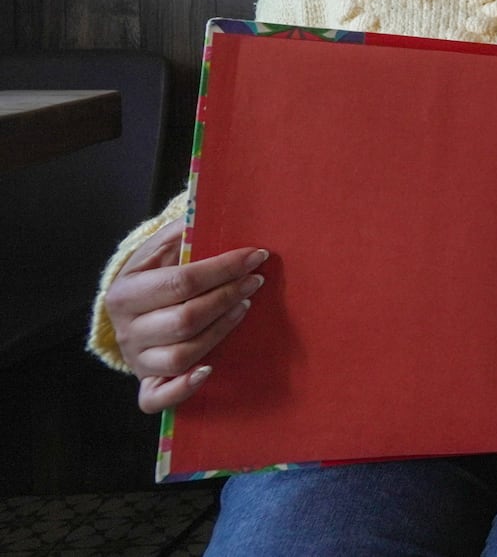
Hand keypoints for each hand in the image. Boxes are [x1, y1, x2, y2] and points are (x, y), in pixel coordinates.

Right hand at [101, 219, 269, 413]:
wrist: (129, 312)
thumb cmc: (153, 277)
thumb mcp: (157, 251)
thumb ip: (178, 234)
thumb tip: (203, 213)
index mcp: (125, 292)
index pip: (181, 282)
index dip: (223, 268)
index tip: (256, 256)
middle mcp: (126, 330)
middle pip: (185, 319)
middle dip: (227, 297)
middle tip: (255, 281)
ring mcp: (136, 360)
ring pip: (182, 355)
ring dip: (220, 331)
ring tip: (244, 307)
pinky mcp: (146, 383)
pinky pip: (157, 398)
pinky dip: (183, 388)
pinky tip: (209, 371)